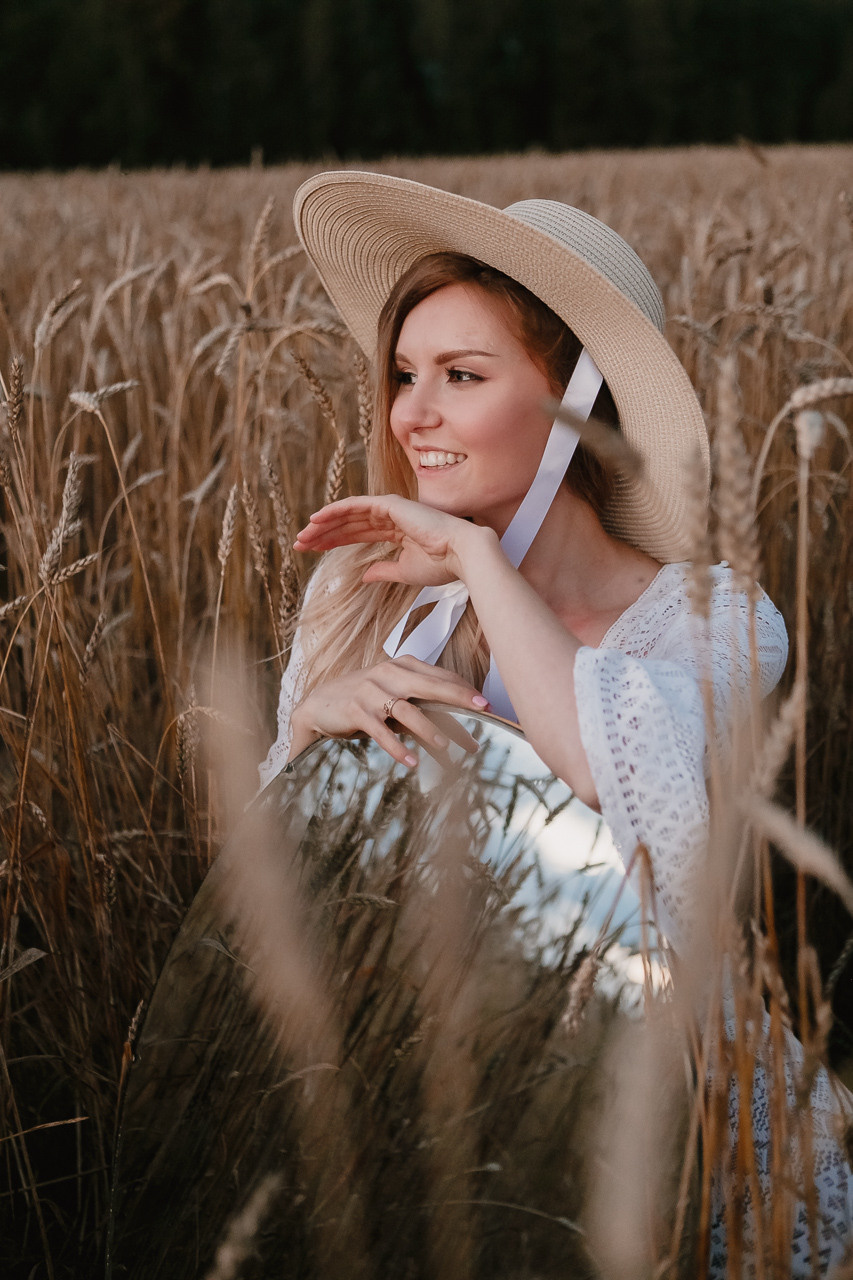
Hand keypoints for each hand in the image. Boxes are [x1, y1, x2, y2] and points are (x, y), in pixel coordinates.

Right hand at [291, 655, 488, 768]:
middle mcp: (389, 674)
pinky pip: (381, 731)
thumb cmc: (365, 701)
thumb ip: (420, 705)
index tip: (486, 703)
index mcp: (402, 666)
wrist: (320, 704)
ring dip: (428, 729)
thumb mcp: (394, 697)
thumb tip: (455, 726)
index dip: (464, 689)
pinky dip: (397, 748)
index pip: (439, 677)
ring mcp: (372, 691)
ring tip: (446, 746)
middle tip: (482, 709)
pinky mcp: (356, 711)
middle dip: (458, 697)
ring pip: (407, 711)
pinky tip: (412, 762)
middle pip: (430, 685)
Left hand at [294, 495, 480, 588]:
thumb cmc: (442, 565)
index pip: (358, 534)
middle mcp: (391, 517)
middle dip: (323, 533)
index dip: (334, 541)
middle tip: (300, 543)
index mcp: (397, 531)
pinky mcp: (390, 504)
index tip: (313, 551)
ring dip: (323, 524)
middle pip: (349, 523)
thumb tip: (364, 576)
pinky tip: (316, 519)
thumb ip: (383, 571)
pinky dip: (335, 510)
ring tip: (303, 535)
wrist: (462, 556)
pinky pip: (355, 505)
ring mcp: (390, 508)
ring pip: (348, 514)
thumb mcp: (405, 572)